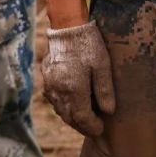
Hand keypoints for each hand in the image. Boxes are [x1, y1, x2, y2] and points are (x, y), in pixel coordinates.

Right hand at [42, 20, 114, 136]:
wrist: (66, 27)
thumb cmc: (88, 44)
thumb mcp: (103, 65)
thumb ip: (105, 90)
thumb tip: (109, 111)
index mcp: (74, 90)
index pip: (82, 118)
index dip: (92, 127)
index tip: (101, 129)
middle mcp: (59, 92)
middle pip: (70, 118)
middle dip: (83, 126)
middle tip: (94, 128)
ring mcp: (50, 86)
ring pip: (61, 111)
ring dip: (73, 118)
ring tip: (85, 119)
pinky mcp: (46, 80)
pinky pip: (55, 101)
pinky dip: (65, 107)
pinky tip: (73, 104)